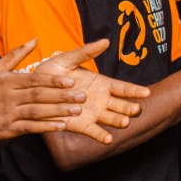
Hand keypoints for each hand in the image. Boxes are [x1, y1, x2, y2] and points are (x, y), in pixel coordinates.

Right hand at [0, 39, 123, 141]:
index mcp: (8, 82)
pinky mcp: (7, 129)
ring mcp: (8, 114)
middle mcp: (9, 98)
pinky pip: (29, 128)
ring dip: (58, 112)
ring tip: (77, 111)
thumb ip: (15, 55)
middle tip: (82, 96)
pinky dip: (45, 127)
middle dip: (62, 96)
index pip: (34, 80)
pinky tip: (61, 126)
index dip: (53, 80)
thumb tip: (34, 39)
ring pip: (37, 112)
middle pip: (39, 96)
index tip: (71, 80)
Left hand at [34, 39, 150, 143]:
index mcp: (101, 84)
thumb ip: (86, 52)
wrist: (33, 90)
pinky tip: (108, 139)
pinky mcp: (81, 125)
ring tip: (124, 122)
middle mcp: (101, 100)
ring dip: (118, 121)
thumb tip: (105, 41)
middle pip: (120, 105)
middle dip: (129, 108)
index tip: (146, 92)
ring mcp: (93, 113)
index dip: (134, 90)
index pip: (122, 88)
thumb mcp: (68, 59)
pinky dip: (101, 135)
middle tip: (136, 110)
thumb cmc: (52, 72)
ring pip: (110, 118)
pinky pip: (93, 131)